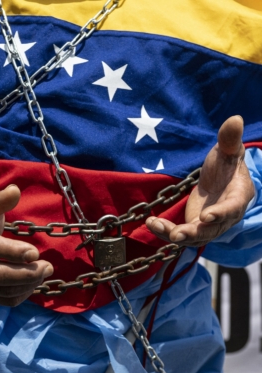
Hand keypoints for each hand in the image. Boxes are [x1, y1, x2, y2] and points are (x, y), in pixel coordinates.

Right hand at [0, 185, 53, 305]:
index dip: (12, 252)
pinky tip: (33, 282)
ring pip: (1, 290)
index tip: (35, 252)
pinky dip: (22, 294)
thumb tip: (15, 190)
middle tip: (47, 266)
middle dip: (25, 273)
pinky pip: (3, 300)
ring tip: (44, 272)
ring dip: (27, 284)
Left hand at [146, 115, 254, 246]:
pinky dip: (166, 231)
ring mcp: (209, 226)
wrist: (219, 180)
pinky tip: (151, 222)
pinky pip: (181, 234)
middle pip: (211, 231)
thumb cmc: (225, 165)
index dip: (221, 214)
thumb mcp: (227, 151)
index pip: (232, 208)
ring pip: (194, 237)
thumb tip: (235, 119)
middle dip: (192, 233)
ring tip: (154, 224)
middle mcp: (225, 217)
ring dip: (173, 234)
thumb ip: (229, 140)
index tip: (207, 217)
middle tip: (175, 234)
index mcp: (238, 197)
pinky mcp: (194, 228)